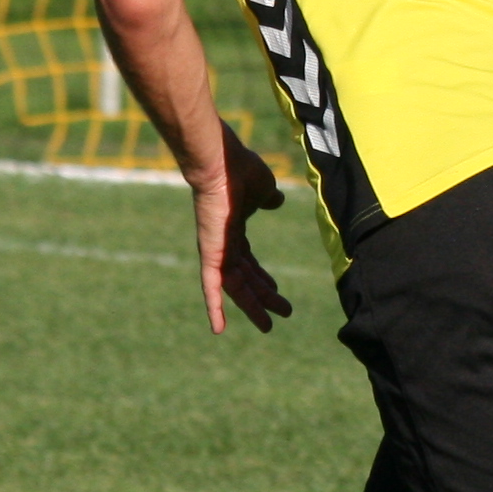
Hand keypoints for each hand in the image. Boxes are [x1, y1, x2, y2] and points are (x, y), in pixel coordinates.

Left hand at [189, 119, 290, 334]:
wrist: (221, 162)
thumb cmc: (241, 170)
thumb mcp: (264, 188)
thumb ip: (268, 198)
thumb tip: (275, 200)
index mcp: (234, 229)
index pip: (248, 261)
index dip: (262, 278)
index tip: (277, 291)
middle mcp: (222, 243)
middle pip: (245, 278)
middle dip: (262, 297)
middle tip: (282, 313)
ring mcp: (216, 249)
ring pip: (234, 287)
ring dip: (251, 307)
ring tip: (268, 326)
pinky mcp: (210, 254)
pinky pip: (212, 286)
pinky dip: (214, 307)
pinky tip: (217, 329)